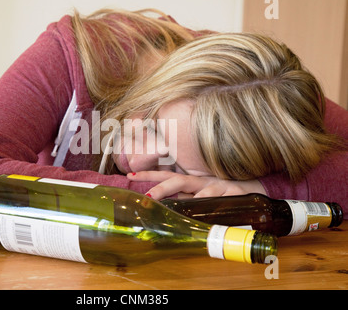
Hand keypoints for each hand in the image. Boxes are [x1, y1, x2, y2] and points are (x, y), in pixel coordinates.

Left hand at [127, 171, 265, 199]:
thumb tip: (166, 209)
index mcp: (192, 182)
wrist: (256, 189)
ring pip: (199, 188)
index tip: (129, 174)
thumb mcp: (201, 196)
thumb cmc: (223, 193)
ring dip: (186, 194)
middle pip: (178, 180)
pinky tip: (205, 205)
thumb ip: (185, 200)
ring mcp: (217, 184)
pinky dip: (212, 200)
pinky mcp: (233, 191)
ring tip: (173, 201)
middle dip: (161, 186)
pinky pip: (222, 195)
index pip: (167, 176)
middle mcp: (201, 181)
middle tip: (147, 196)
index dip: (149, 174)